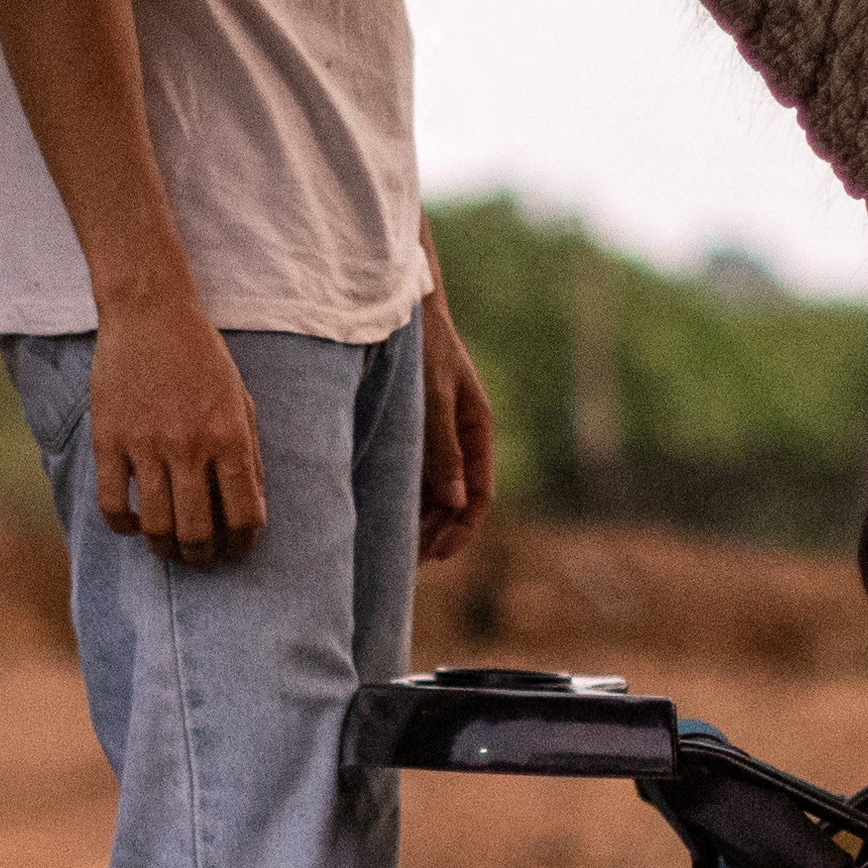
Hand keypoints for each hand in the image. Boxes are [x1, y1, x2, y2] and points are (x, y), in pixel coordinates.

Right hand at [92, 299, 266, 563]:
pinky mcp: (109, 440)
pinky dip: (124, 526)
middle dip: (202, 556)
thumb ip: (249, 455)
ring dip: (165, 548)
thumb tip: (252, 508)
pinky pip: (112, 504)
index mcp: (229, 436)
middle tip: (201, 557)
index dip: (243, 544)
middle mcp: (189, 446)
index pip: (244, 514)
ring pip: (156, 525)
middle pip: (198, 531)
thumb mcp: (240, 400)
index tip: (236, 549)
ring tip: (169, 546)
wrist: (149, 313)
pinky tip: (134, 523)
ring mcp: (145, 445)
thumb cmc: (201, 357)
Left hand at [416, 288, 495, 563]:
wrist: (404, 306)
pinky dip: (409, 495)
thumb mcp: (434, 398)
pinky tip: (387, 512)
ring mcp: (440, 432)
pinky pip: (419, 471)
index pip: (480, 494)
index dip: (462, 529)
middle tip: (410, 562)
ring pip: (438, 489)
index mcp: (478, 429)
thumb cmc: (423, 346)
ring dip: (423, 518)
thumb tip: (453, 503)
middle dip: (439, 531)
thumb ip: (442, 449)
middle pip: (458, 498)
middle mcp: (463, 435)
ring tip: (398, 547)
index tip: (438, 554)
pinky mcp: (417, 426)